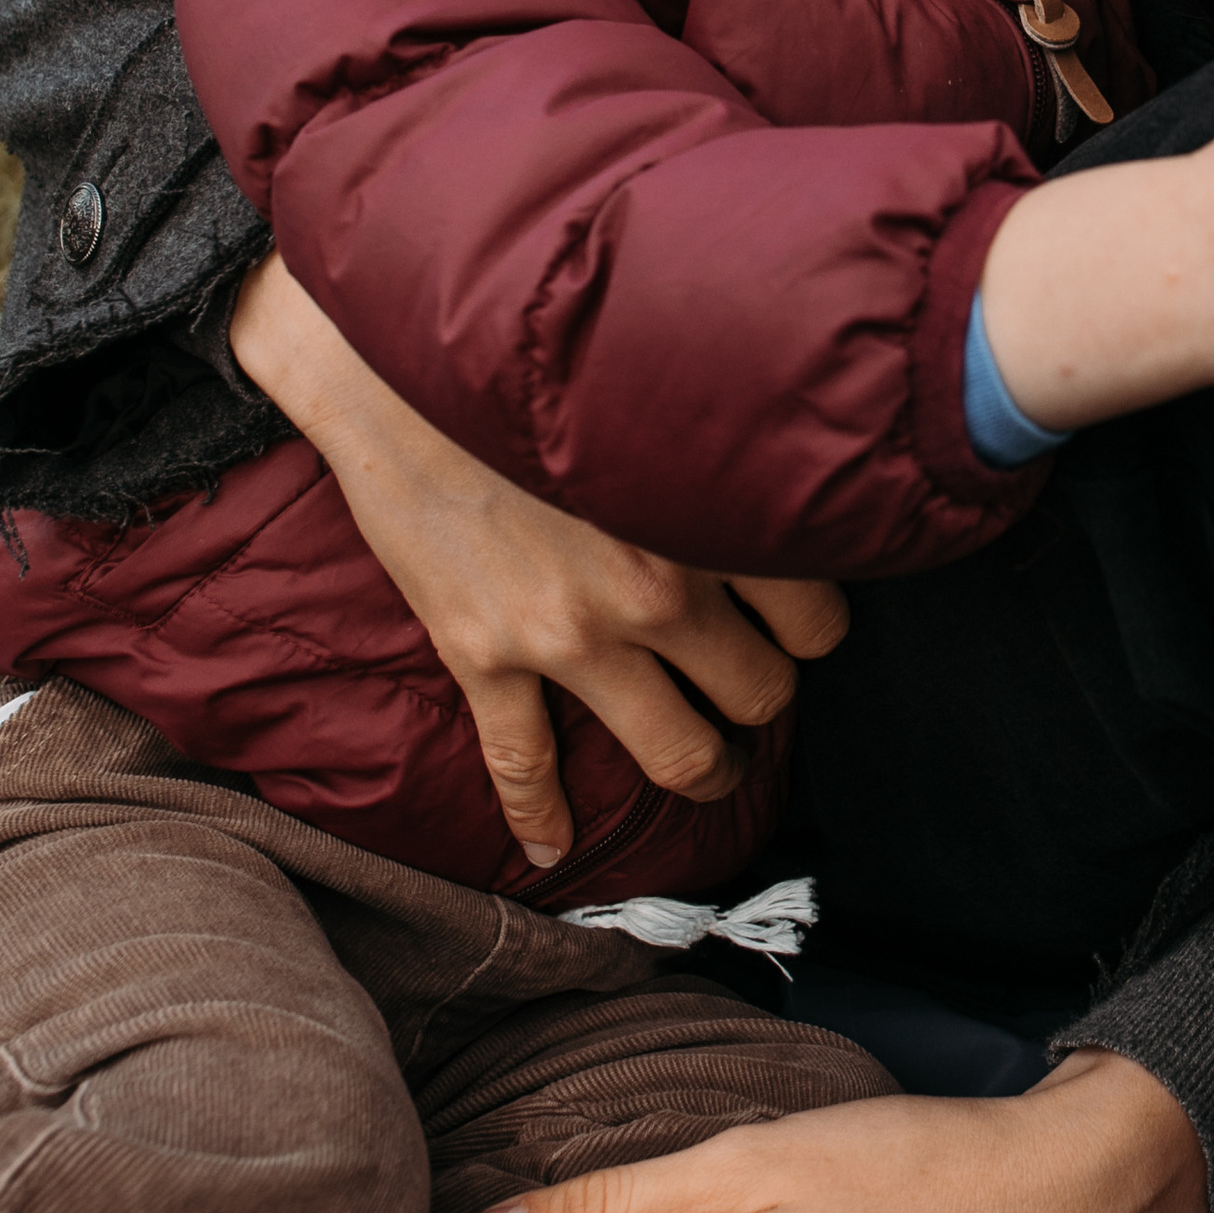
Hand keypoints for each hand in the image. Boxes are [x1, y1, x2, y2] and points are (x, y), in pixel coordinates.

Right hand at [229, 253, 847, 867]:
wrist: (395, 366)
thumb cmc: (539, 363)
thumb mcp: (664, 395)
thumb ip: (730, 453)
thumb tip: (805, 469)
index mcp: (709, 516)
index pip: (817, 619)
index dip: (815, 631)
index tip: (801, 626)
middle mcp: (655, 587)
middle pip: (759, 694)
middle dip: (766, 703)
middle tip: (756, 692)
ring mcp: (568, 634)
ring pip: (677, 752)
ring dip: (705, 771)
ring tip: (711, 768)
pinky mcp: (484, 656)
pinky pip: (523, 766)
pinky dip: (542, 818)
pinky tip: (554, 849)